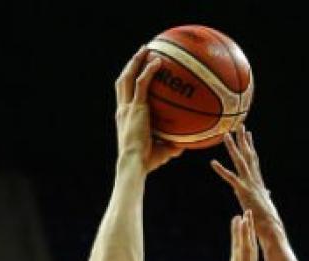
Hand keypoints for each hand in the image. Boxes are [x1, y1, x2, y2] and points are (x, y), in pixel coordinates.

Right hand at [114, 49, 182, 172]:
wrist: (134, 164)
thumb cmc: (146, 163)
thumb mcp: (161, 152)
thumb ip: (171, 146)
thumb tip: (186, 144)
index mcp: (125, 118)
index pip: (124, 95)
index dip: (128, 82)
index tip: (136, 72)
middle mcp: (123, 109)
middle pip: (123, 81)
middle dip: (131, 65)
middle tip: (141, 53)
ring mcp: (128, 107)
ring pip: (128, 77)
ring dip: (136, 61)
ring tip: (146, 49)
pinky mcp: (135, 108)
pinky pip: (142, 83)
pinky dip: (148, 71)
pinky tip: (158, 62)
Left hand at [209, 211, 261, 260]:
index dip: (237, 248)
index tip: (238, 236)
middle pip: (244, 251)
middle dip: (244, 234)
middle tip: (244, 216)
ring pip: (246, 247)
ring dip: (245, 230)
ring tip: (245, 214)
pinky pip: (245, 250)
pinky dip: (244, 236)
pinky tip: (243, 223)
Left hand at [210, 125, 281, 230]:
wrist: (270, 225)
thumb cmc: (268, 217)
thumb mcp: (265, 202)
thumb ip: (265, 195)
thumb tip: (268, 192)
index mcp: (257, 180)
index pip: (253, 159)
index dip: (250, 146)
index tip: (248, 133)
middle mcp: (254, 178)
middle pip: (248, 155)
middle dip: (243, 140)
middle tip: (239, 125)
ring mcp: (249, 183)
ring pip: (240, 161)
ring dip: (232, 148)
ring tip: (225, 135)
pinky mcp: (243, 191)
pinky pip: (230, 178)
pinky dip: (221, 170)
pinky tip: (212, 163)